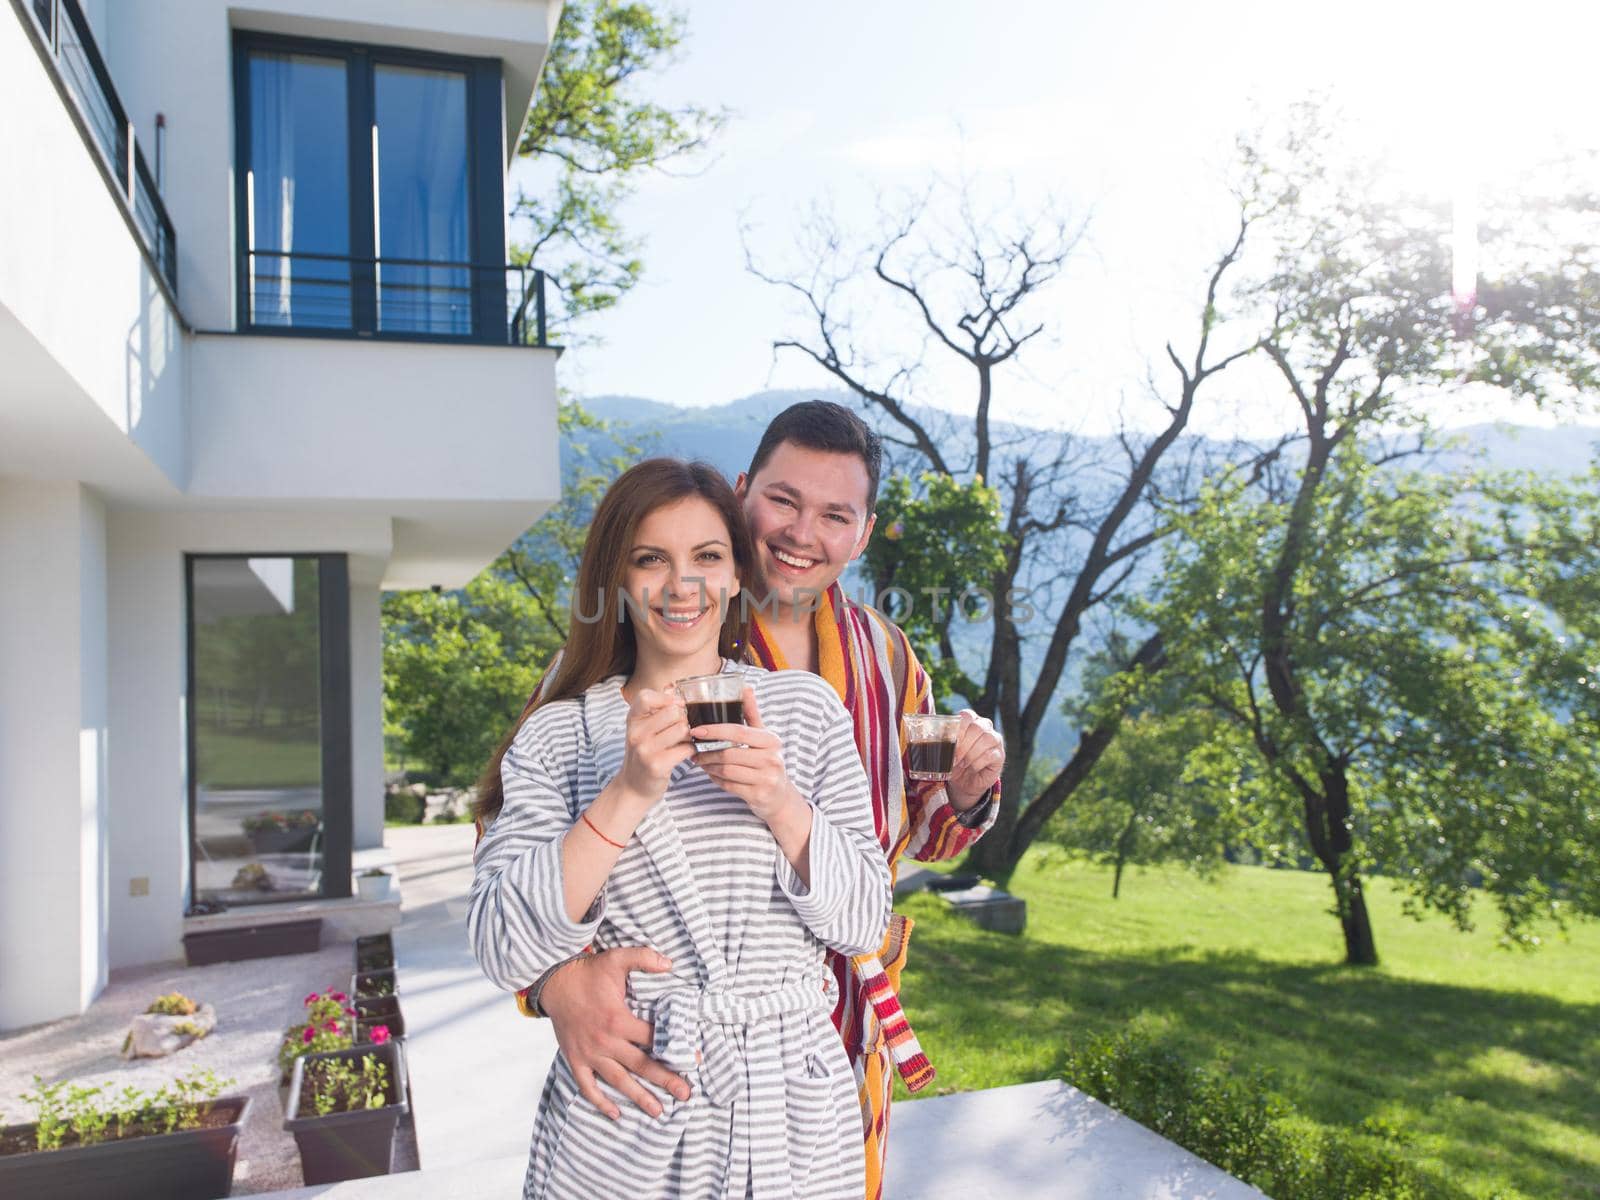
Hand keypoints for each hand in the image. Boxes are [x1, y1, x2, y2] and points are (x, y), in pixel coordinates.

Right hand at [540, 947, 690, 1119]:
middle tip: (686, 1094)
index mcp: (617, 1019)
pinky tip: (616, 1114)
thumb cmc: (588, 971)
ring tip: (658, 1111)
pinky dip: (600, 1102)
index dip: (675, 1046)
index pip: (652, 1038)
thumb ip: (643, 958)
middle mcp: (604, 1041)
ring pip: (618, 1080)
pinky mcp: (575, 1059)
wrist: (553, 981)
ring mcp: (589, 1053)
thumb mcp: (616, 958)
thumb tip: (670, 963)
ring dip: (638, 1097)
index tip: (695, 1058)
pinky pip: (587, 1087)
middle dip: (665, 1080)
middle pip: (640, 1065)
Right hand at [617, 686, 692, 805]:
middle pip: (672, 712)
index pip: (646, 696)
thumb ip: (657, 707)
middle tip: (683, 728)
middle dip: (684, 718)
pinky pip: (686, 748)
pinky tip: (685, 753)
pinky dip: (691, 750)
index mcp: (632, 720)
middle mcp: (636, 734)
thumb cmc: (644, 753)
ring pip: (682, 729)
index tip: (675, 706)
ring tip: (684, 740)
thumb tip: (672, 686)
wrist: (634, 786)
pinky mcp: (657, 766)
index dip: (666, 698)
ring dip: (689, 735)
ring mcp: (645, 750)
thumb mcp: (644, 728)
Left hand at [692, 686, 801, 823]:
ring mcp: (766, 778)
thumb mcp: (763, 737)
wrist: (780, 796)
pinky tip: (711, 774)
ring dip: (709, 766)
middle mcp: (772, 759)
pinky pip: (729, 785)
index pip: (739, 732)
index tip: (696, 730)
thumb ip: (752, 714)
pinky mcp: (758, 795)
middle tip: (694, 751)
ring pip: (727, 770)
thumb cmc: (767, 761)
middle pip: (729, 753)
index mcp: (771, 741)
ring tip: (700, 762)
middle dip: (707, 753)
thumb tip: (745, 687)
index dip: (715, 730)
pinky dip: (716, 779)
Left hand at [946, 709, 1003, 809]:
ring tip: (962, 763)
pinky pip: (991, 754)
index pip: (967, 715)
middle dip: (964, 743)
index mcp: (970, 721)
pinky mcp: (1000, 755)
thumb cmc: (953, 761)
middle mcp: (984, 727)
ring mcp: (995, 740)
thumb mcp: (945, 750)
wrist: (963, 782)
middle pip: (978, 727)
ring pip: (987, 738)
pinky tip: (971, 767)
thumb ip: (941, 739)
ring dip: (971, 753)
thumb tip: (931, 734)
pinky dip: (978, 762)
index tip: (951, 741)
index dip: (959, 728)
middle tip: (955, 757)